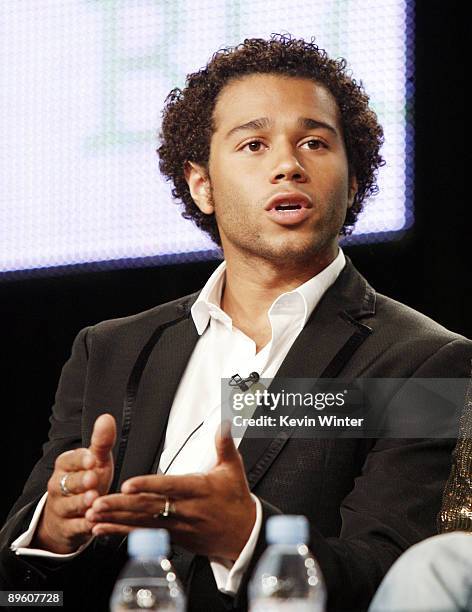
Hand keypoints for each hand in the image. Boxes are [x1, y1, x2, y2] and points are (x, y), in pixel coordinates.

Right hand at [32, 413, 115, 553]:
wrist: (69, 516)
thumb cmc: (86, 481)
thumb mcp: (96, 461)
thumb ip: (101, 442)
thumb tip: (106, 418)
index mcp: (65, 465)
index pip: (70, 460)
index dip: (81, 460)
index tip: (93, 459)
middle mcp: (58, 486)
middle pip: (68, 483)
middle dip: (80, 481)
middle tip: (92, 479)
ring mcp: (61, 508)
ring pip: (70, 506)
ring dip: (82, 504)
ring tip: (94, 501)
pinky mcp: (67, 529)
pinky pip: (75, 528)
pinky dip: (84, 526)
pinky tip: (94, 524)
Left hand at [86, 423, 255, 559]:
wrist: (242, 534)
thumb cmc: (235, 499)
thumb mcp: (233, 469)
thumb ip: (224, 444)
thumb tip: (224, 422)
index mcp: (198, 490)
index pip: (170, 487)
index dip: (149, 486)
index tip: (128, 484)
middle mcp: (185, 510)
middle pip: (149, 507)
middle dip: (121, 506)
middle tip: (97, 502)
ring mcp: (177, 526)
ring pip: (142, 523)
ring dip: (115, 520)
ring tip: (93, 515)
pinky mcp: (172, 538)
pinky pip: (143, 535)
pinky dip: (121, 532)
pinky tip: (101, 529)